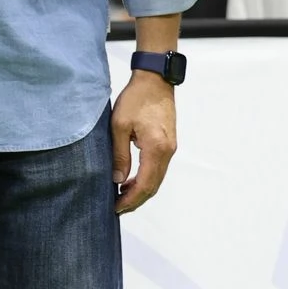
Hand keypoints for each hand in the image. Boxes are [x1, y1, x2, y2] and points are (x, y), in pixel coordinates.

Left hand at [111, 70, 176, 212]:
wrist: (155, 80)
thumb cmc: (136, 99)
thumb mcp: (119, 126)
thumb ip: (119, 155)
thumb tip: (118, 180)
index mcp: (156, 148)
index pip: (145, 184)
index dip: (131, 199)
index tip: (116, 208)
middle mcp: (168, 152)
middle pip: (153, 186)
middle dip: (136, 200)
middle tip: (118, 208)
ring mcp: (170, 148)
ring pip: (157, 178)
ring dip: (141, 190)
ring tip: (121, 197)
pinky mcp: (168, 143)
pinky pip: (158, 168)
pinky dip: (146, 178)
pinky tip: (131, 180)